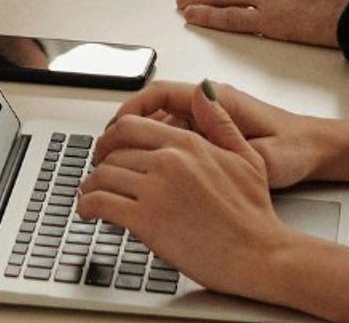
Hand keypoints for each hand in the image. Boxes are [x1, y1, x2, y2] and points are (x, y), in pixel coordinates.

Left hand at [76, 89, 296, 301]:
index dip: (111, 138)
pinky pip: (101, 204)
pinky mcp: (146, 221)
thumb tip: (202, 91)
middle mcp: (168, 161)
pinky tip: (89, 213)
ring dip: (91, 186)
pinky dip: (87, 207)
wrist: (260, 255)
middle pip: (113, 152)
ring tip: (91, 195)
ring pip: (102, 176)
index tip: (108, 149)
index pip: (130, 126)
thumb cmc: (254, 215)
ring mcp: (155, 190)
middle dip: (100, 164)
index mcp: (188, 144)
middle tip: (98, 175)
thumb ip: (220, 123)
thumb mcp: (247, 158)